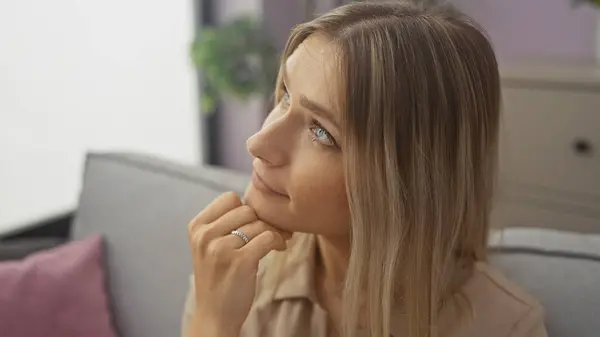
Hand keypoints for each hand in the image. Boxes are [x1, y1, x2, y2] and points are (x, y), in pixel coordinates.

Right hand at [187, 192, 289, 336]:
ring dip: (274, 232)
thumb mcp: (209, 246)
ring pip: (260, 224)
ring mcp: (221, 248)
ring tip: (276, 242)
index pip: (229, 198)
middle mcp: (205, 235)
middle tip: (272, 232)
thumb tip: (262, 202)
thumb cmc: (218, 278)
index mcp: (197, 227)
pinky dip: (278, 241)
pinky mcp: (240, 261)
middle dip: (263, 220)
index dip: (246, 208)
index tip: (254, 223)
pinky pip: (268, 237)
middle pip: (247, 210)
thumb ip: (225, 223)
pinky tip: (278, 249)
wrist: (215, 315)